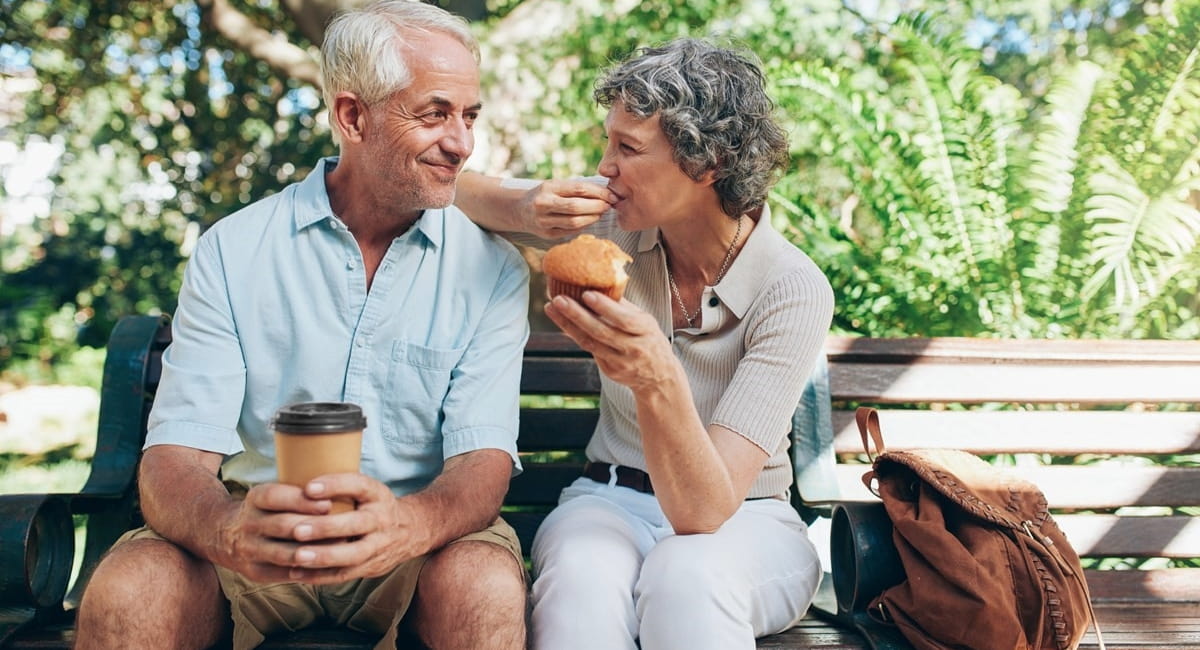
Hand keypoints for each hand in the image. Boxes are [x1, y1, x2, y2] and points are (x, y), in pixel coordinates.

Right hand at [215, 481, 336, 582]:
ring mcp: (249, 549)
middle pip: (283, 525)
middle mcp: (249, 523)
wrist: (224, 534)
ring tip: (338, 550)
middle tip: (342, 529)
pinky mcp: (254, 571)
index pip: (277, 497)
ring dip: (312, 552)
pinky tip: (325, 568)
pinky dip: (304, 571)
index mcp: (256, 498)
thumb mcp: (273, 492)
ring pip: (283, 552)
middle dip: (313, 527)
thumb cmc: (266, 510)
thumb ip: (299, 492)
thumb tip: (342, 489)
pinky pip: (282, 574)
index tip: (328, 503)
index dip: (302, 501)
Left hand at [275, 473, 428, 584]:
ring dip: (324, 556)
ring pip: (353, 554)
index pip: (359, 485)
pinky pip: (346, 574)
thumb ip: (341, 487)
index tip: (308, 488)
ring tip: (297, 556)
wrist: (413, 530)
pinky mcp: (373, 566)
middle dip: (326, 528)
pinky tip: (297, 573)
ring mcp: (379, 545)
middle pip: (356, 524)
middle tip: (297, 530)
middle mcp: (381, 519)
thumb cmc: (375, 506)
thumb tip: (297, 480)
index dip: (335, 485)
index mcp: (377, 494)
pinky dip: (321, 576)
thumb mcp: (367, 490)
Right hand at [518, 178, 614, 238]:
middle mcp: (543, 204)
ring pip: (575, 222)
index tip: (611, 195)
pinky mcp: (547, 235)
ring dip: (593, 218)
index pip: (578, 189)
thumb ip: (576, 188)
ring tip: (601, 213)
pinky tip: (589, 220)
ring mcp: (544, 221)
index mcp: (548, 187)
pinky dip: (584, 226)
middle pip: (577, 207)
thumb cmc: (545, 195)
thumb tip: (605, 192)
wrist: (520, 210)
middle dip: (597, 206)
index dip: (598, 192)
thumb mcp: (556, 185)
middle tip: (609, 205)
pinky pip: (571, 231)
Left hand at [544, 291, 681, 392]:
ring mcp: (621, 363)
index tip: (586, 294)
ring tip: (551, 308)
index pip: (624, 319)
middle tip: (558, 299)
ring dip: (568, 324)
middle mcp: (633, 349)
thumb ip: (623, 307)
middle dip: (577, 315)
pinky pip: (589, 350)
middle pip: (601, 332)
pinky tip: (562, 321)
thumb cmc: (649, 339)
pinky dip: (575, 334)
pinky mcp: (610, 371)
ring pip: (590, 343)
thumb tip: (599, 283)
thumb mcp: (645, 321)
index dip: (605, 307)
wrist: (660, 377)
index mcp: (645, 331)